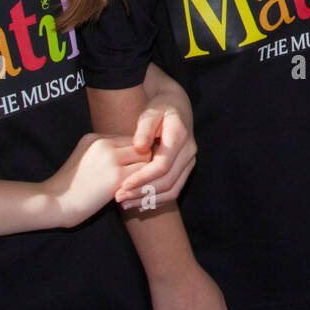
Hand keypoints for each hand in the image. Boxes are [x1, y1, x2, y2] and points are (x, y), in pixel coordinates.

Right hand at [46, 133, 148, 228]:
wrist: (55, 202)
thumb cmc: (70, 187)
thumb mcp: (85, 158)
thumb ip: (105, 153)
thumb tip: (131, 155)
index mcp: (95, 138)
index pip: (130, 138)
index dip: (135, 153)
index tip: (135, 168)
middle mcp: (103, 143)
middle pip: (140, 144)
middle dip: (143, 160)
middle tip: (143, 176)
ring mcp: (110, 158)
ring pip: (145, 157)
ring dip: (145, 171)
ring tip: (139, 184)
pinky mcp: (116, 176)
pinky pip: (143, 174)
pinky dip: (143, 182)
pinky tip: (136, 192)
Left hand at [115, 94, 196, 210]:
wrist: (177, 106)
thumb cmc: (159, 107)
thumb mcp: (150, 111)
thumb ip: (144, 127)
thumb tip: (139, 146)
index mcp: (179, 136)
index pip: (162, 165)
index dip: (143, 178)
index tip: (123, 185)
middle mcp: (189, 151)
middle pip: (168, 181)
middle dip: (143, 192)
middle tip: (119, 197)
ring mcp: (189, 161)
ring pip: (173, 189)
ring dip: (149, 200)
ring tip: (126, 203)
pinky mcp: (186, 168)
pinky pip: (174, 189)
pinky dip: (157, 199)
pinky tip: (139, 203)